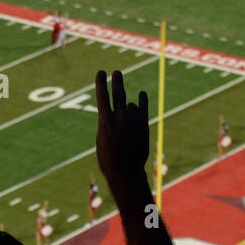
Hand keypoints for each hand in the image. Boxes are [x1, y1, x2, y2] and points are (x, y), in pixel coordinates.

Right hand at [94, 70, 148, 197]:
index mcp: (104, 121)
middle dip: (117, 81)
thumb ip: (107, 123)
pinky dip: (142, 101)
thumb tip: (115, 112)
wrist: (126, 172)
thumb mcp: (101, 140)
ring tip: (125, 127)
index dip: (101, 83)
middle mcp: (119, 117)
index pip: (102, 96)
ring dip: (127, 111)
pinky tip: (141, 94)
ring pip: (130, 106)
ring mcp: (132, 120)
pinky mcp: (143, 125)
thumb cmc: (109, 159)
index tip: (101, 72)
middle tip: (117, 72)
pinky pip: (143, 108)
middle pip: (118, 93)